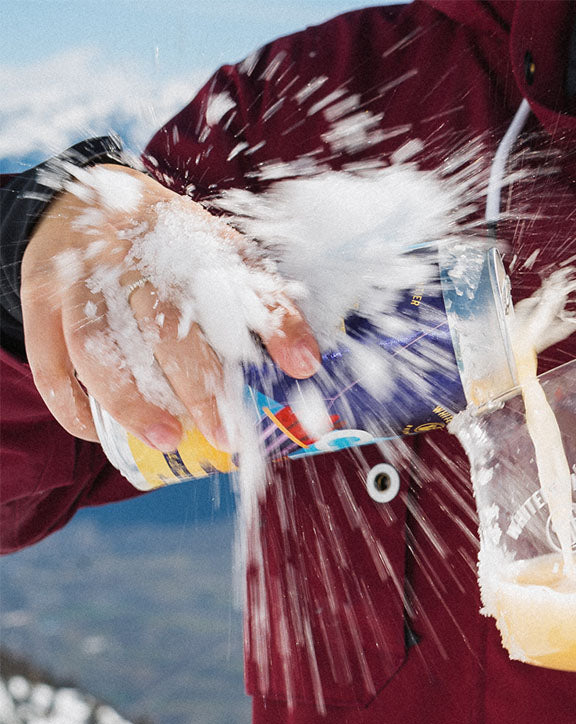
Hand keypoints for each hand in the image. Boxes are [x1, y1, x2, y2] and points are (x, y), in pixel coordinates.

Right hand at [20, 164, 319, 452]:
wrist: (86, 201)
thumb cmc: (170, 245)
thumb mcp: (221, 256)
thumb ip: (266, 304)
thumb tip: (307, 364)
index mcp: (188, 236)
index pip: (239, 282)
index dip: (274, 323)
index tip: (302, 366)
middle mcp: (131, 253)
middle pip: (165, 324)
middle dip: (197, 386)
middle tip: (223, 433)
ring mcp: (79, 276)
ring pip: (97, 345)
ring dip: (131, 401)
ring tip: (165, 440)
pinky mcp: (40, 299)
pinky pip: (50, 359)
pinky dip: (72, 403)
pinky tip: (99, 433)